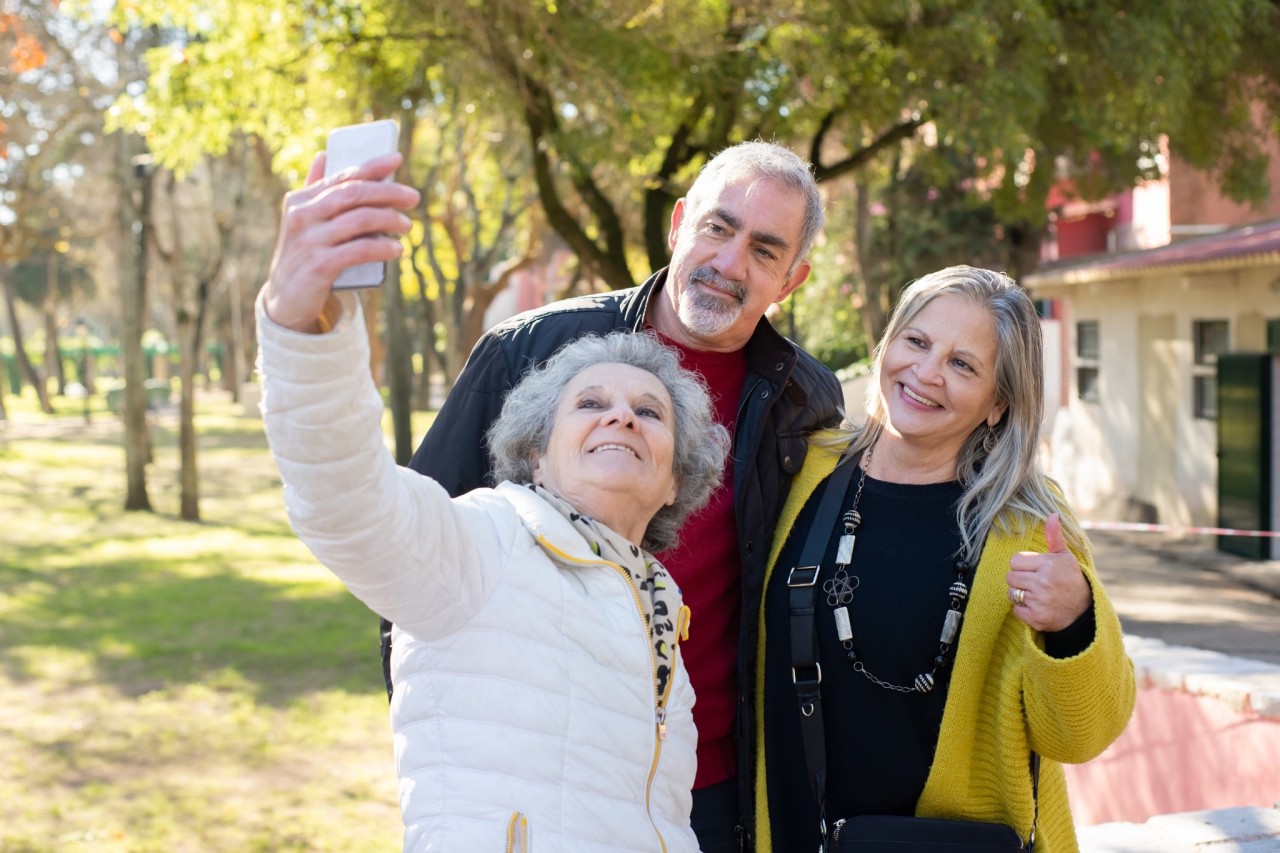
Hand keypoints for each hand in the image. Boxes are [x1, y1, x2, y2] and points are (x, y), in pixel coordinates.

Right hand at [261, 152, 420, 331]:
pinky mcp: (319, 266)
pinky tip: (397, 250)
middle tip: (413, 198)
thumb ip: (314, 190)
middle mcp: (302, 216)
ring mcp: (310, 241)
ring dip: (390, 220)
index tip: (397, 159)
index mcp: (299, 200)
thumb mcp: (303, 221)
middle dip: (388, 192)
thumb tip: (324, 155)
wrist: (285, 300)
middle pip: (354, 193)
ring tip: (407, 226)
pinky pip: (359, 250)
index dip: (372, 166)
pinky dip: (382, 248)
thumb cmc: (302, 255)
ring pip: (360, 220)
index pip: (341, 176)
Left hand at [1005, 513, 1092, 632]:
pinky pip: (1016, 611)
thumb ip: (1055, 537)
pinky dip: (1023, 610)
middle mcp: (1043, 582)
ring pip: (1011, 594)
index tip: (1033, 570)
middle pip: (1010, 577)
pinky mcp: (1037, 618)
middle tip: (1034, 583)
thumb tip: (1053, 514)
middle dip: (1019, 580)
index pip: (1015, 561)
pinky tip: (1037, 607)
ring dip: (1019, 595)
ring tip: (1036, 595)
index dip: (1022, 565)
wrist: (1083, 611)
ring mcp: (1040, 601)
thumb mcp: (1065, 557)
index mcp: (1048, 564)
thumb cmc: (1070, 579)